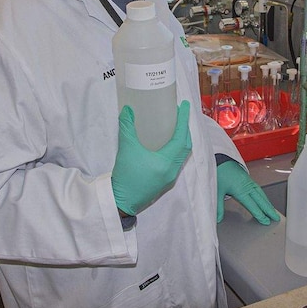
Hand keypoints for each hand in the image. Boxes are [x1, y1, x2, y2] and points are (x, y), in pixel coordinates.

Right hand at [112, 101, 191, 215]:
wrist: (120, 201)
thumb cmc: (125, 176)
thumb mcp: (126, 148)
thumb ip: (127, 127)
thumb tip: (128, 110)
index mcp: (166, 162)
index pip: (181, 137)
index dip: (183, 120)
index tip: (184, 106)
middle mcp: (172, 170)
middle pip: (186, 146)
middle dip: (185, 129)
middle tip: (180, 115)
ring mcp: (169, 178)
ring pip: (182, 155)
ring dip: (182, 140)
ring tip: (176, 127)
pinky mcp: (164, 182)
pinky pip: (176, 162)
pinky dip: (176, 150)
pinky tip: (167, 145)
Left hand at [216, 161, 279, 224]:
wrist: (219, 159)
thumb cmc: (219, 172)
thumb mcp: (217, 191)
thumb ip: (218, 207)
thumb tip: (219, 219)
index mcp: (240, 189)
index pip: (252, 205)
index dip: (259, 214)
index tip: (265, 221)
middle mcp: (247, 185)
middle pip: (261, 199)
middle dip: (269, 210)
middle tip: (276, 218)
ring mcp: (249, 181)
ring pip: (261, 194)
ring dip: (268, 203)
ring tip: (272, 211)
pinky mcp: (248, 178)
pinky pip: (259, 189)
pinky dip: (264, 196)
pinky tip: (264, 199)